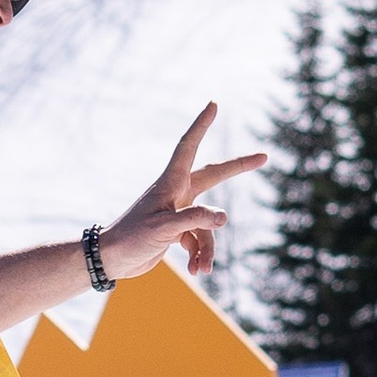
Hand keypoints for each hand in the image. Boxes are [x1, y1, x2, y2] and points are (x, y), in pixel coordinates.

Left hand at [97, 104, 264, 282]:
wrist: (112, 259)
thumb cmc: (132, 237)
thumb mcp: (164, 228)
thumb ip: (195, 220)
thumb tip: (224, 217)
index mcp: (171, 183)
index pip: (189, 146)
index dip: (202, 125)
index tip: (213, 105)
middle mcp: (177, 193)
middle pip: (214, 175)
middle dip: (238, 168)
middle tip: (264, 156)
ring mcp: (178, 211)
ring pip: (208, 224)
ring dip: (208, 248)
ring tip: (201, 269)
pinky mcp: (177, 230)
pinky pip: (199, 240)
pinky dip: (199, 256)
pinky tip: (196, 271)